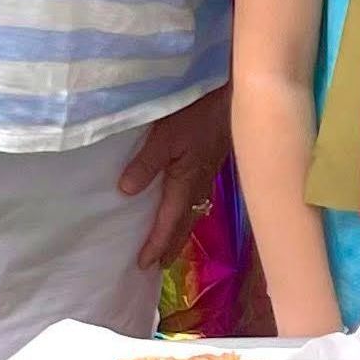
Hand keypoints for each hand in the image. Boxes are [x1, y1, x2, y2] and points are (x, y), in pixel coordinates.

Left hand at [118, 84, 229, 270]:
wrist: (233, 94)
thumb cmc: (197, 113)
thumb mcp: (165, 135)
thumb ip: (146, 164)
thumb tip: (125, 193)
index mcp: (186, 183)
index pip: (169, 222)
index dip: (156, 244)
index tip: (144, 265)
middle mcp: (199, 184)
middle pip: (185, 223)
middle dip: (172, 244)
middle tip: (159, 265)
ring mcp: (208, 172)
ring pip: (194, 210)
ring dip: (181, 229)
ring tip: (172, 243)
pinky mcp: (212, 160)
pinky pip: (199, 196)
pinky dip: (189, 210)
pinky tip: (188, 203)